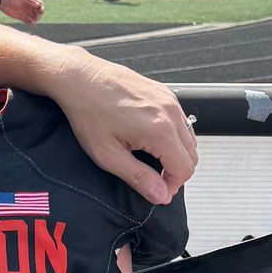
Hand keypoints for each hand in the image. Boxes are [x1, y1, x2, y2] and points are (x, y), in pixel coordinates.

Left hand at [0, 0, 44, 24]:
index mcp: (31, 1)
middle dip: (39, 14)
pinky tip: (29, 22)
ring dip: (36, 19)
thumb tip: (39, 5)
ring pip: (34, 17)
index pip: (40, 5)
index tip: (40, 10)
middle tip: (37, 16)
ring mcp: (26, 13)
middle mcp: (30, 7)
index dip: (42, 8)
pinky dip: (30, 23)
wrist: (4, 3)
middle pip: (39, 12)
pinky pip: (29, 22)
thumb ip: (31, 1)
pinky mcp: (22, 18)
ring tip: (34, 19)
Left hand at [65, 59, 196, 206]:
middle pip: (191, 156)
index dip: (172, 186)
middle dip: (175, 172)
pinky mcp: (164, 93)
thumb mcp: (107, 154)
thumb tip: (160, 195)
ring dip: (175, 154)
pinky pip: (181, 122)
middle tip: (152, 178)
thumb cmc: (88, 112)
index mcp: (159, 129)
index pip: (184, 169)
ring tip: (150, 159)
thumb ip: (138, 177)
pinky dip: (173, 137)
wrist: (80, 78)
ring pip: (189, 139)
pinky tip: (150, 139)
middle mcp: (170, 112)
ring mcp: (169, 100)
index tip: (156, 191)